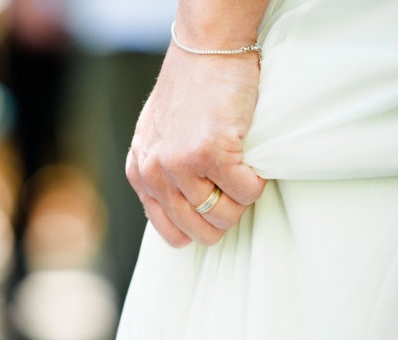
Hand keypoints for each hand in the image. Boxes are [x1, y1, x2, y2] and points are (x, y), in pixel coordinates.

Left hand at [127, 45, 265, 246]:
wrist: (206, 49)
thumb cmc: (189, 90)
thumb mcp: (157, 137)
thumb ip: (161, 173)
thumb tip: (182, 210)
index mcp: (140, 174)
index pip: (171, 231)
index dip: (199, 226)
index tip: (213, 208)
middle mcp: (155, 174)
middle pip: (199, 231)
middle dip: (224, 217)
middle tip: (233, 189)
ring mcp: (181, 165)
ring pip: (224, 216)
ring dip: (241, 200)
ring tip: (241, 172)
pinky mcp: (211, 153)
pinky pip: (246, 193)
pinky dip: (256, 183)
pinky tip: (252, 162)